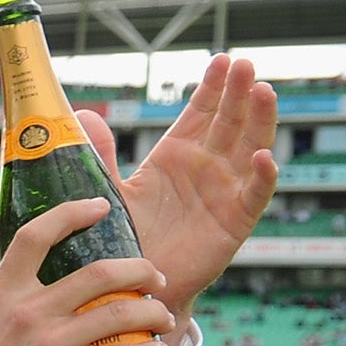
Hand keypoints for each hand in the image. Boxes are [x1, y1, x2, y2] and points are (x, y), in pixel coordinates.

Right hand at [0, 198, 177, 345]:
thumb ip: (17, 301)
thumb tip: (54, 285)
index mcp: (2, 293)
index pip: (35, 236)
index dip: (71, 213)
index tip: (100, 207)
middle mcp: (27, 311)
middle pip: (101, 273)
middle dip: (141, 271)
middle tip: (155, 278)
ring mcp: (48, 343)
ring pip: (121, 313)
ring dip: (153, 313)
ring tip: (162, 317)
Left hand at [100, 53, 279, 321]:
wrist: (131, 286)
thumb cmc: (121, 238)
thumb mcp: (109, 190)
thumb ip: (101, 153)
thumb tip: (82, 114)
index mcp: (175, 157)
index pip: (200, 114)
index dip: (213, 88)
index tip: (222, 60)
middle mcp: (204, 169)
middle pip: (229, 122)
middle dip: (238, 93)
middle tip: (245, 63)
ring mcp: (223, 193)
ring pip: (249, 148)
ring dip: (259, 120)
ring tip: (263, 90)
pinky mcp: (234, 222)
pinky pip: (253, 195)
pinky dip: (261, 176)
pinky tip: (262, 157)